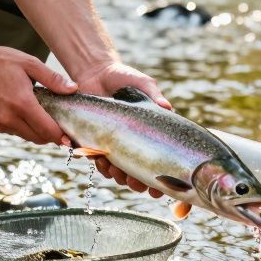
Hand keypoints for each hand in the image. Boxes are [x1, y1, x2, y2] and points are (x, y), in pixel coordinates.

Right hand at [0, 38, 76, 144]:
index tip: (70, 136)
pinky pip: (13, 131)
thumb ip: (53, 79)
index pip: (48, 131)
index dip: (62, 136)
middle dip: (51, 135)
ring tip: (42, 116)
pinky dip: (23, 127)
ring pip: (26, 136)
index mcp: (22, 103)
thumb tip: (73, 89)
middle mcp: (9, 118)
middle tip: (60, 126)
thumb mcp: (29, 63)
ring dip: (37, 131)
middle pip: (38, 138)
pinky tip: (24, 113)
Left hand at [71, 60, 170, 198]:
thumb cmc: (123, 77)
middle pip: (138, 176)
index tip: (160, 188)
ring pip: (117, 173)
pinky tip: (97, 156)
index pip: (160, 164)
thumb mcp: (141, 84)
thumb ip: (154, 95)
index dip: (161, 181)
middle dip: (137, 184)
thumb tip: (167, 106)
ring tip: (113, 166)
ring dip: (116, 175)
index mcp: (149, 135)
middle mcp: (133, 144)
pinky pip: (96, 159)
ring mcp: (113, 145)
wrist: (94, 72)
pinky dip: (96, 161)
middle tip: (134, 181)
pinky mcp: (94, 141)